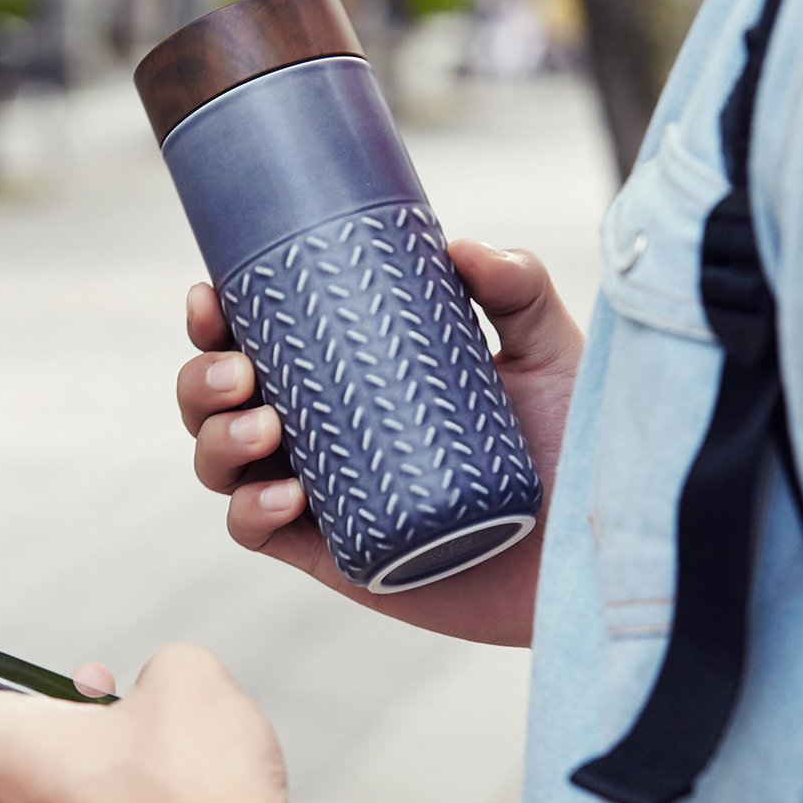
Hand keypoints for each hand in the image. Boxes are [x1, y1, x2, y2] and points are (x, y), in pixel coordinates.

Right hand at [177, 243, 582, 645]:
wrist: (599, 546)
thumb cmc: (570, 443)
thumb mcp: (545, 350)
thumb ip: (517, 287)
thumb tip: (461, 247)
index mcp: (343, 376)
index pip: (254, 339)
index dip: (213, 320)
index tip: (209, 295)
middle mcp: (318, 432)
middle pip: (217, 401)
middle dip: (202, 379)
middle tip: (244, 370)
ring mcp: (319, 495)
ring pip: (222, 465)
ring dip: (217, 440)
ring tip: (265, 426)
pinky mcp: (333, 555)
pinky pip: (258, 532)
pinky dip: (252, 510)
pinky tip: (286, 494)